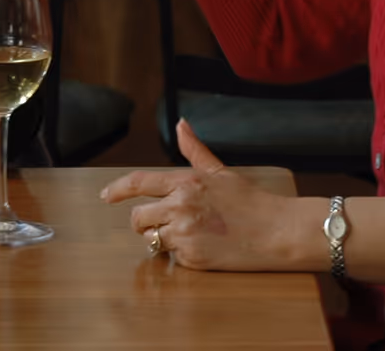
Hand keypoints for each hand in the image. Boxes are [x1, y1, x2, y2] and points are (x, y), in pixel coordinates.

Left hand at [101, 120, 323, 271]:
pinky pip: (172, 258)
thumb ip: (195, 151)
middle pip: (138, 219)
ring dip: (165, 240)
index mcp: (186, 182)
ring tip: (193, 235)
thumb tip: (181, 125)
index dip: (117, 189)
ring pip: (153, 240)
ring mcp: (185, 234)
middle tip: (166, 225)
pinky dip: (184, 255)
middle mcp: (180, 206)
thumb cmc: (252, 201)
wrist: (278, 232)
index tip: (106, 196)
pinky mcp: (192, 259)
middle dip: (146, 224)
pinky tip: (206, 248)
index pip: (139, 183)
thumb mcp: (221, 172)